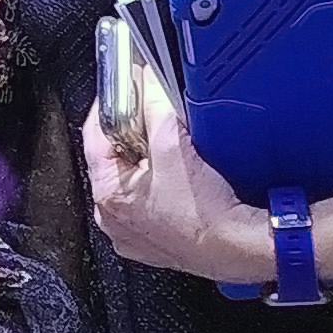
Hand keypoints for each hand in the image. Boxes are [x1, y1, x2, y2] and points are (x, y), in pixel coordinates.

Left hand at [79, 81, 257, 281]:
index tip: (128, 88)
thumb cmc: (206, 216)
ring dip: (151, 157)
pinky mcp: (156, 238)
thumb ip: (155, 107)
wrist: (237, 249)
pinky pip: (150, 198)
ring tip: (174, 150)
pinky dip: (162, 183)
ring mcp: (134, 230)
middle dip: (135, 131)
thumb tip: (146, 83)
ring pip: (134, 177)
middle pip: (115, 155)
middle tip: (155, 117)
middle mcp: (113, 217)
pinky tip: (182, 178)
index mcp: (107, 195)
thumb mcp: (174, 146)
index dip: (113, 105)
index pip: (95, 133)